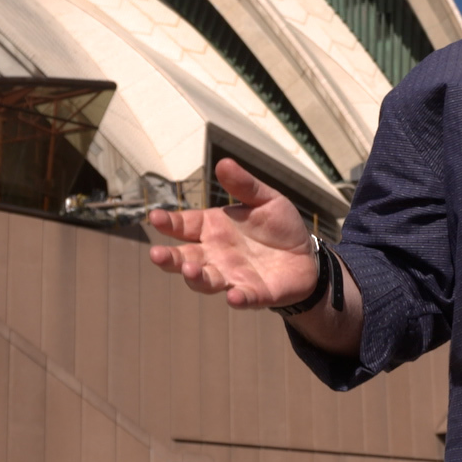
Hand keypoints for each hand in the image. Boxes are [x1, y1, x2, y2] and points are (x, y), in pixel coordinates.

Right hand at [147, 157, 318, 307]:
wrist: (307, 256)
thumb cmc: (279, 227)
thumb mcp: (265, 200)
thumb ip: (244, 186)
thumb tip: (223, 163)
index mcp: (213, 229)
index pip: (184, 225)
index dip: (169, 222)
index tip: (154, 217)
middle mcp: (216, 255)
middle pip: (185, 258)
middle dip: (169, 258)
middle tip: (156, 255)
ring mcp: (233, 276)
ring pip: (206, 281)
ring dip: (196, 278)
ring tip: (189, 270)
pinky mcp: (255, 294)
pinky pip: (243, 297)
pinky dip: (238, 298)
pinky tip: (233, 296)